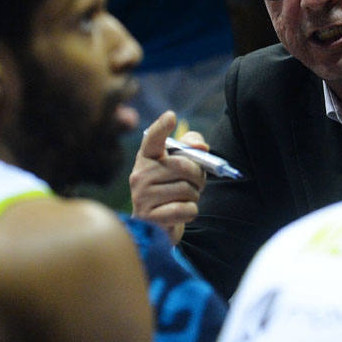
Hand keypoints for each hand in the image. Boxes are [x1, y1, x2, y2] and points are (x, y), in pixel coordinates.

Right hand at [128, 110, 207, 243]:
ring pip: (187, 190)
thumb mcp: (183, 166)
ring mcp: (141, 196)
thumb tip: (201, 146)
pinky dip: (190, 212)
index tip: (171, 116)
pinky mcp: (148, 218)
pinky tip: (180, 212)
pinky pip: (184, 210)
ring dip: (194, 196)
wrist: (160, 225)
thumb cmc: (173, 188)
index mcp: (147, 157)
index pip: (153, 138)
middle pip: (184, 167)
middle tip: (196, 183)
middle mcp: (139, 174)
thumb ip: (193, 147)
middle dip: (198, 176)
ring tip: (185, 199)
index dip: (162, 127)